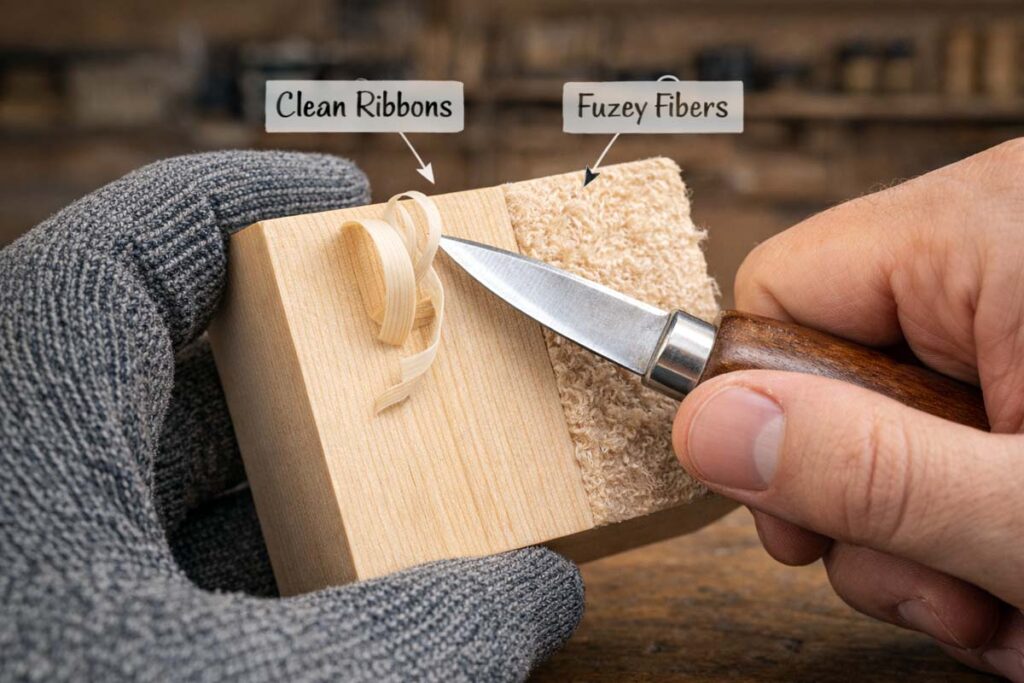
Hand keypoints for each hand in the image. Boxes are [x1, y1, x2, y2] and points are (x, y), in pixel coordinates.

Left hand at [0, 152, 581, 680]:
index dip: (250, 199)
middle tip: (412, 368)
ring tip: (400, 499)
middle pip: (173, 362)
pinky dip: (250, 566)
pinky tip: (336, 602)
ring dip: (290, 482)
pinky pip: (154, 555)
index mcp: (24, 424)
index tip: (351, 201)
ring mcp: (27, 543)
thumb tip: (549, 598)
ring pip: (169, 472)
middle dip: (303, 365)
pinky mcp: (47, 609)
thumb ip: (427, 638)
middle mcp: (14, 465)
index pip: (138, 244)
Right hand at [673, 139, 1023, 679]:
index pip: (773, 296)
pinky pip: (936, 443)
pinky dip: (960, 530)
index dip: (757, 415)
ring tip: (1000, 603)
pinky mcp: (1022, 367)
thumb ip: (866, 467)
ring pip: (876, 431)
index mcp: (986, 230)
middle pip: (819, 379)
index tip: (795, 516)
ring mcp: (1009, 315)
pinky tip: (1016, 584)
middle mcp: (991, 251)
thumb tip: (702, 431)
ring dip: (915, 542)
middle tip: (933, 579)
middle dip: (857, 508)